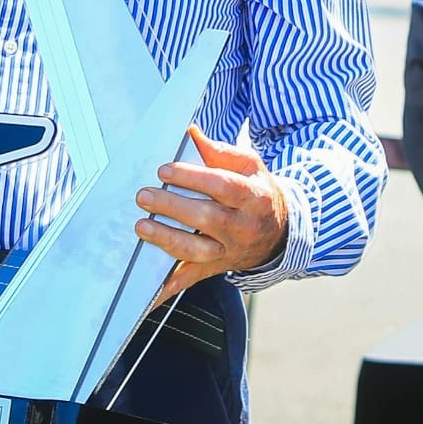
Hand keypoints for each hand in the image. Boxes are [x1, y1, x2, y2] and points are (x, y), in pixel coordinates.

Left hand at [135, 129, 287, 296]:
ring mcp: (229, 251)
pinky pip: (191, 279)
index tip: (164, 170)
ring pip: (197, 250)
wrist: (280, 231)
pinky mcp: (217, 267)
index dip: (192, 178)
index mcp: (253, 197)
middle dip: (172, 207)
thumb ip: (219, 151)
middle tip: (144, 196)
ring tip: (142, 226)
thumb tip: (191, 133)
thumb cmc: (257, 193)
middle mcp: (243, 227)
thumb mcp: (249, 166)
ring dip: (167, 239)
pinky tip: (149, 291)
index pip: (222, 186)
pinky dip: (168, 287)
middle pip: (207, 218)